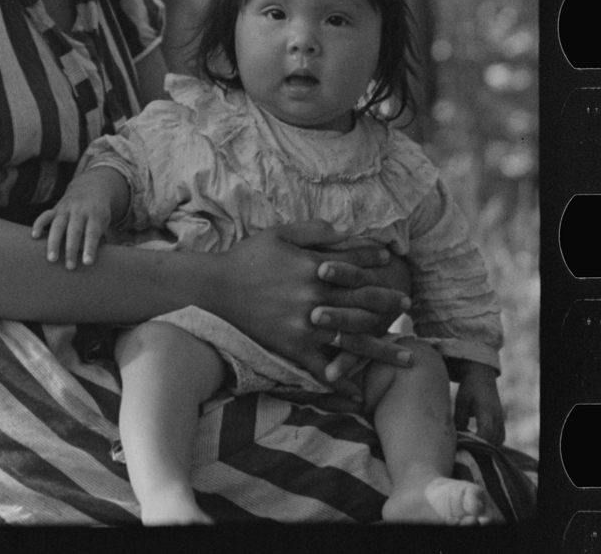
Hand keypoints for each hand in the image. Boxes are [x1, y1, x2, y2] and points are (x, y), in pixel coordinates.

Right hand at [31, 172, 118, 269]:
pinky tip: (34, 236)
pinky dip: (39, 224)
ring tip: (52, 259)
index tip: (87, 263)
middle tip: (70, 267)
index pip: (92, 232)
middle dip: (71, 249)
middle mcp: (80, 210)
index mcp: (95, 213)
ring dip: (54, 242)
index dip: (90, 247)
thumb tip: (87, 261)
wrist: (91, 187)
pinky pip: (45, 215)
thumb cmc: (98, 214)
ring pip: (58, 224)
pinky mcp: (55, 208)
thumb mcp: (104, 222)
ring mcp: (66, 208)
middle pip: (74, 230)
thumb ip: (97, 238)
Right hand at [213, 223, 414, 394]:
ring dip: (384, 349)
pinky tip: (361, 394)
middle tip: (407, 304)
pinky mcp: (294, 348)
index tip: (392, 264)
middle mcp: (316, 297)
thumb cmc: (247, 258)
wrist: (216, 290)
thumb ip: (313, 231)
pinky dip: (343, 383)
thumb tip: (343, 230)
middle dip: (388, 303)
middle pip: (363, 303)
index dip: (375, 263)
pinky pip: (323, 369)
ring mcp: (307, 326)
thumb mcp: (279, 233)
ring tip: (408, 356)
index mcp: (314, 266)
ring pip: (355, 340)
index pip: (355, 265)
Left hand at [454, 363, 505, 445]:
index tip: (469, 447)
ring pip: (498, 440)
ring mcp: (501, 419)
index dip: (479, 442)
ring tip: (474, 448)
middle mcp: (497, 417)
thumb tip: (458, 437)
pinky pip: (501, 437)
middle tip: (469, 450)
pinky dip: (493, 442)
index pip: (486, 432)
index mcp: (486, 410)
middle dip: (482, 448)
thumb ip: (460, 419)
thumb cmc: (469, 388)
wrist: (482, 376)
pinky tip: (482, 443)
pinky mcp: (502, 420)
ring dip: (488, 446)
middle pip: (493, 439)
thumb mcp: (461, 401)